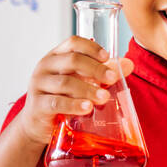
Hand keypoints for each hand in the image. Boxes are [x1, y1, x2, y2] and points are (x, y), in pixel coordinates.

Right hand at [16, 36, 134, 145]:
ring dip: (88, 89)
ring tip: (104, 97)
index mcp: (56, 56)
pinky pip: (56, 103)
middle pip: (72, 60)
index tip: (107, 57)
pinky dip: (73, 105)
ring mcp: (38, 86)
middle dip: (95, 69)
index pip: (73, 43)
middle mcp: (45, 67)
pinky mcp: (37, 106)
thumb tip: (128, 64)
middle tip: (112, 78)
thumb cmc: (62, 97)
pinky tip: (87, 108)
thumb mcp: (82, 82)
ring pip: (65, 83)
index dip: (91, 48)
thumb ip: (103, 73)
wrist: (39, 123)